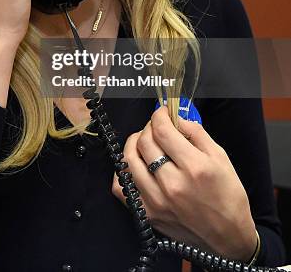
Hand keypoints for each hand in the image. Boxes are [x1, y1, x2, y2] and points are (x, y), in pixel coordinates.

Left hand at [111, 105, 256, 261]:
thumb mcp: (222, 158)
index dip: (159, 115)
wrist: (229, 239)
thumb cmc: (228, 197)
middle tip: (156, 127)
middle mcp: (173, 184)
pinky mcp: (148, 215)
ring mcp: (157, 201)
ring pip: (129, 161)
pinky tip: (135, 166)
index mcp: (194, 167)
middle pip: (144, 142)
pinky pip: (122, 188)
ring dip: (134, 144)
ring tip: (144, 142)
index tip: (162, 112)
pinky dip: (124, 172)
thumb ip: (197, 133)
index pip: (162, 131)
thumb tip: (177, 118)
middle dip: (148, 127)